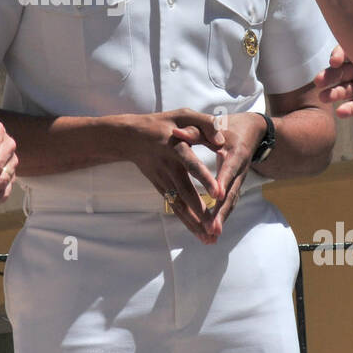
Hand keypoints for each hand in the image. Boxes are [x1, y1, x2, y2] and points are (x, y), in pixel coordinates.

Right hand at [122, 109, 224, 244]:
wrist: (130, 137)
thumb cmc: (162, 123)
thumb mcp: (183, 114)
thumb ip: (206, 124)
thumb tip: (222, 141)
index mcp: (175, 147)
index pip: (192, 164)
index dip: (205, 179)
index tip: (218, 193)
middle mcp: (168, 167)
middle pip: (185, 192)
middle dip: (201, 211)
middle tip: (214, 227)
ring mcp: (162, 180)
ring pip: (179, 204)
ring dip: (194, 223)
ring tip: (210, 238)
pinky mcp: (160, 188)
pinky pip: (175, 207)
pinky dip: (187, 221)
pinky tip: (199, 234)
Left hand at [203, 112, 266, 235]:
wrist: (253, 131)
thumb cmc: (230, 126)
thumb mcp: (214, 125)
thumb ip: (195, 131)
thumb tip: (175, 133)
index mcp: (235, 153)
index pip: (228, 169)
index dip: (223, 182)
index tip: (217, 196)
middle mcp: (240, 169)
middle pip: (230, 193)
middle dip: (221, 212)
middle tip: (212, 229)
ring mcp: (239, 179)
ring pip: (230, 202)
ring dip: (221, 219)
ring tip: (211, 236)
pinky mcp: (235, 185)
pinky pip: (229, 203)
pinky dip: (222, 216)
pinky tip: (212, 231)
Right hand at [314, 45, 352, 117]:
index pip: (346, 50)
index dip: (338, 55)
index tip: (335, 61)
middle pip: (339, 71)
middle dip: (328, 75)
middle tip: (319, 81)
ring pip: (343, 89)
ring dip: (333, 93)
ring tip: (326, 97)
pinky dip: (347, 110)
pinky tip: (342, 112)